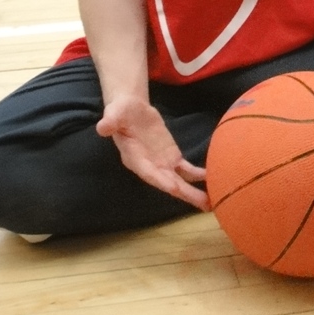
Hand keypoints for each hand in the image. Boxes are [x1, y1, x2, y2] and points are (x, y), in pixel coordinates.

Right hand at [97, 96, 209, 211]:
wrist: (131, 110)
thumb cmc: (120, 112)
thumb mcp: (114, 113)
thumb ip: (110, 121)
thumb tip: (102, 127)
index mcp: (134, 158)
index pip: (149, 172)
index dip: (161, 180)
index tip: (175, 187)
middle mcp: (149, 166)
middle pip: (168, 182)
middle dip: (185, 194)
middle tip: (203, 204)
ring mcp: (162, 164)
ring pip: (179, 181)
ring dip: (194, 192)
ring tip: (211, 203)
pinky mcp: (172, 157)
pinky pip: (186, 170)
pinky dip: (198, 175)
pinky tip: (211, 180)